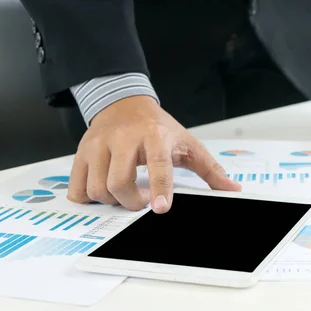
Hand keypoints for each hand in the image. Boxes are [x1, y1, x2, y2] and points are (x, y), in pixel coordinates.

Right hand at [67, 96, 240, 212]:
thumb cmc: (158, 127)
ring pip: (97, 188)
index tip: (161, 208)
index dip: (159, 188)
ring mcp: (98, 145)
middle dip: (132, 202)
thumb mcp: (188, 144)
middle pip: (119, 183)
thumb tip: (233, 189)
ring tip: (125, 193)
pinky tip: (104, 190)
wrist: (125, 103)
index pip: (158, 165)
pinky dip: (89, 197)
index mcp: (154, 136)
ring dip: (112, 201)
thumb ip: (211, 170)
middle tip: (142, 200)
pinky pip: (77, 187)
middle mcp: (123, 139)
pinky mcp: (81, 152)